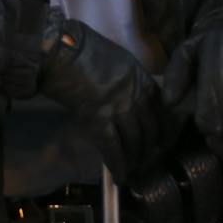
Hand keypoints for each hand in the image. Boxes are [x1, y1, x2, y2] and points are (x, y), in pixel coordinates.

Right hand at [35, 13, 159, 181]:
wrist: (60, 49)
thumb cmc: (81, 47)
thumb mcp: (116, 59)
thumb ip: (127, 79)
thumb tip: (127, 98)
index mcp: (140, 76)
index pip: (160, 107)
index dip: (163, 127)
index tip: (162, 138)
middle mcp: (134, 93)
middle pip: (149, 127)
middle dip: (150, 147)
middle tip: (148, 159)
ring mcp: (118, 107)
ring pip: (134, 140)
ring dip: (135, 158)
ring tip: (134, 169)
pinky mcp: (99, 119)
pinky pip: (112, 147)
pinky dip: (117, 163)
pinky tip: (120, 176)